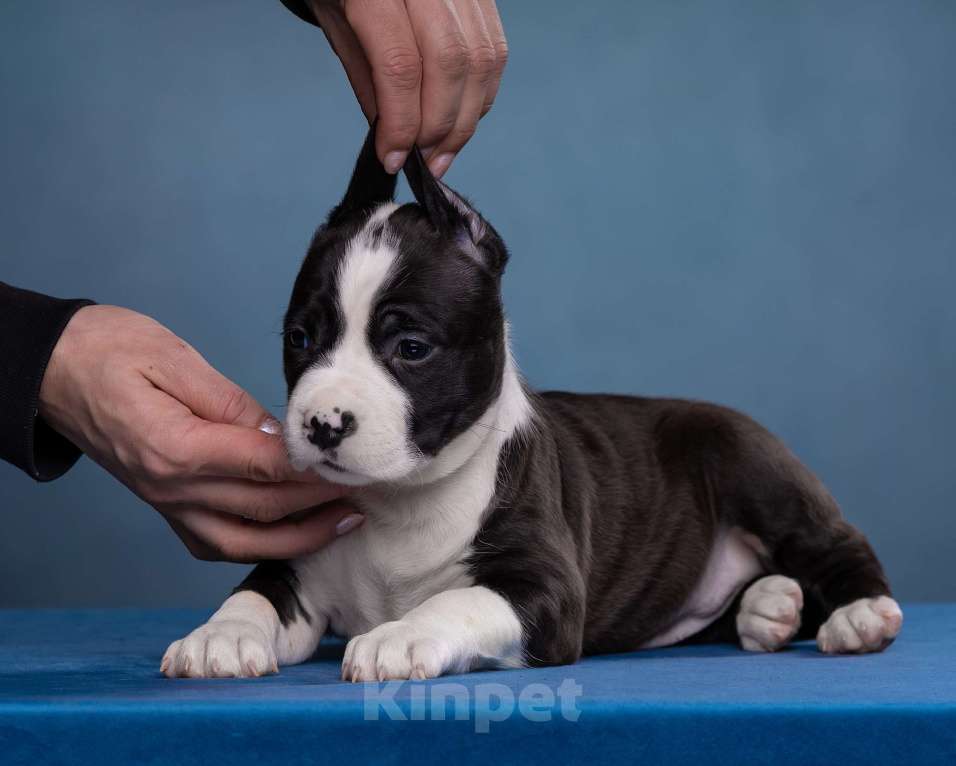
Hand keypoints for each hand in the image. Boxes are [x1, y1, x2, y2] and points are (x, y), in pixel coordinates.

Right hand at [39, 305, 363, 561]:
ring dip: (298, 538)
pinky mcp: (165, 506)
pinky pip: (215, 542)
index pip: (262, 467)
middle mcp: (170, 487)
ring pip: (242, 542)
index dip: (315, 471)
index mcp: (175, 447)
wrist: (52, 369)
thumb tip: (279, 435)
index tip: (356, 466)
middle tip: (370, 492)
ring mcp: (165, 504)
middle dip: (321, 504)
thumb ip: (230, 403)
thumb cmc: (109, 350)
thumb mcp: (174, 358)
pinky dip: (259, 545)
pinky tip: (293, 534)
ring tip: (346, 521)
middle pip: (263, 509)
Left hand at [310, 0, 507, 177]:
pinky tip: (461, 120)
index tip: (393, 158)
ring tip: (442, 151)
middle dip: (438, 126)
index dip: (401, 123)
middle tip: (423, 160)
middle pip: (449, 66)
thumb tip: (395, 139)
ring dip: (465, 120)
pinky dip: (482, 96)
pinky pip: (494, 52)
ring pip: (481, 62)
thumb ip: (368, 79)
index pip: (401, 66)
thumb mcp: (337, 25)